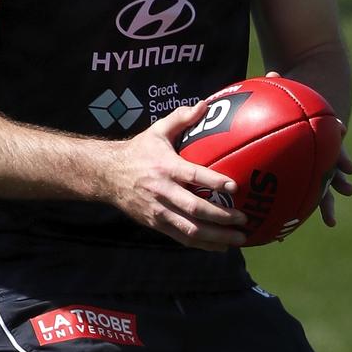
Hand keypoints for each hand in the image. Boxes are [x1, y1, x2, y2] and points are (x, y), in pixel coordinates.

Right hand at [108, 102, 246, 251]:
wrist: (108, 175)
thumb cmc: (138, 151)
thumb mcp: (157, 131)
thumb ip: (181, 118)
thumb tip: (205, 105)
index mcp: (166, 167)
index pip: (193, 175)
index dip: (214, 182)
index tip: (235, 187)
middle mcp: (163, 191)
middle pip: (195, 208)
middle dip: (222, 216)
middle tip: (244, 219)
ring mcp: (159, 211)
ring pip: (190, 229)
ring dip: (217, 236)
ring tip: (239, 238)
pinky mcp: (156, 224)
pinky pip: (182, 238)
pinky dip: (203, 244)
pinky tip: (221, 246)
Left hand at [265, 70, 351, 227]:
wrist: (309, 110)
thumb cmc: (295, 103)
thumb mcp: (292, 95)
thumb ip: (282, 87)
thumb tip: (273, 73)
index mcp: (322, 139)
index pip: (336, 149)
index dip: (342, 158)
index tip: (350, 167)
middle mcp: (323, 156)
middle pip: (331, 174)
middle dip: (336, 187)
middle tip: (344, 198)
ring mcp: (317, 167)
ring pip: (321, 190)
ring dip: (324, 206)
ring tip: (328, 223)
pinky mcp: (306, 172)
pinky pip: (298, 194)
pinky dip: (292, 210)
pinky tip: (280, 233)